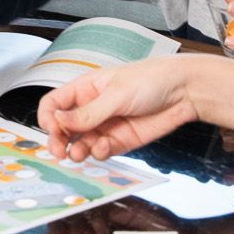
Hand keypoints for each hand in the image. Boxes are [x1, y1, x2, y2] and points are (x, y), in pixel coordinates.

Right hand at [38, 54, 233, 160]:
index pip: (54, 104)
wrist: (185, 91)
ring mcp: (105, 126)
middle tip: (59, 152)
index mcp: (85, 89)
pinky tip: (104, 148)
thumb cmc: (151, 80)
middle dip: (59, 140)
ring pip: (80, 143)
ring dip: (77, 150)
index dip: (48, 117)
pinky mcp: (120, 141)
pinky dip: (98, 153)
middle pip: (63, 128)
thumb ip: (88, 113)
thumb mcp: (116, 94)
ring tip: (81, 153)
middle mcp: (92, 109)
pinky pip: (101, 151)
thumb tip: (58, 122)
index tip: (51, 129)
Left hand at [43, 197, 177, 233]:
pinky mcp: (118, 200)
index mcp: (85, 233)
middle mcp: (92, 219)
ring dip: (76, 223)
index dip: (53, 231)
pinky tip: (102, 233)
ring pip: (80, 206)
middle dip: (59, 225)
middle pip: (66, 212)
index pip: (60, 225)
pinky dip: (97, 219)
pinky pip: (100, 203)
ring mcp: (105, 208)